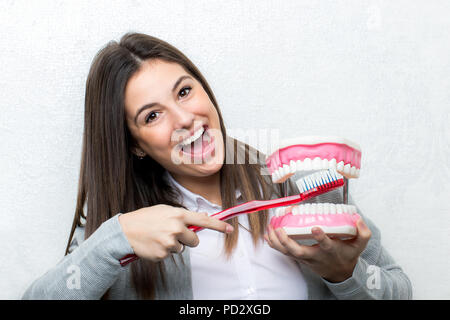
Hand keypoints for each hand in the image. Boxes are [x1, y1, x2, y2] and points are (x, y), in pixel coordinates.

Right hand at [119, 204, 233, 261]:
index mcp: (178, 215)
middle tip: (173, 234)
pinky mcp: (163, 254)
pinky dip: (164, 251)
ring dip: (174, 245)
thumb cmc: (146, 218)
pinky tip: (154, 244)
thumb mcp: (165, 210)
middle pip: (195, 240)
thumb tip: (200, 217)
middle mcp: (176, 228)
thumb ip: (183, 215)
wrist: (125, 231)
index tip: (229, 229)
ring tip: (159, 237)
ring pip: (182, 249)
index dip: (218, 225)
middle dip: (187, 239)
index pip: (203, 220)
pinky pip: (171, 255)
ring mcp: (170, 242)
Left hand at [264, 218, 370, 282]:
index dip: (320, 237)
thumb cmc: (347, 255)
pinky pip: (283, 252)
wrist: (340, 272)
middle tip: (280, 229)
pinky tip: (267, 235)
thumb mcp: (360, 245)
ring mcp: (305, 258)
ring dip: (276, 241)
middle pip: (299, 252)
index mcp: (331, 250)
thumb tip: (358, 217)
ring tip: (270, 228)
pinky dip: (274, 245)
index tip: (315, 228)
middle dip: (287, 242)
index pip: (326, 244)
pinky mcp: (299, 258)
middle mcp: (316, 255)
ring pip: (287, 252)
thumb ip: (363, 232)